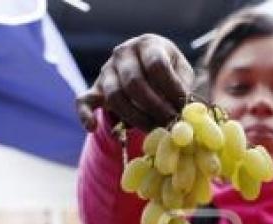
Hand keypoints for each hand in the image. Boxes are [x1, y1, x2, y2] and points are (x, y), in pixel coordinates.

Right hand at [76, 34, 193, 131]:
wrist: (146, 65)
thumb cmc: (169, 70)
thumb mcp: (181, 72)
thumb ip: (183, 87)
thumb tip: (187, 112)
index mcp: (148, 45)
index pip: (156, 65)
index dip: (171, 89)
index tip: (183, 107)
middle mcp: (123, 53)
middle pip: (134, 83)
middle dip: (155, 108)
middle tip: (170, 123)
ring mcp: (107, 70)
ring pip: (115, 96)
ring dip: (136, 118)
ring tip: (155, 130)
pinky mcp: (96, 88)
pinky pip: (84, 100)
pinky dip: (86, 114)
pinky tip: (92, 127)